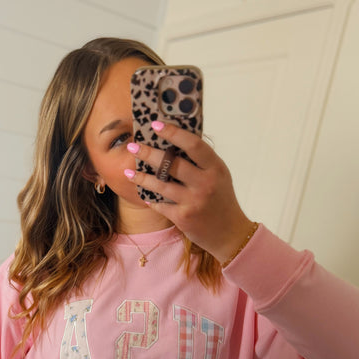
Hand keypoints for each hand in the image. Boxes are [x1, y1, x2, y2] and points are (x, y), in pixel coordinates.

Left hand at [124, 122, 255, 264]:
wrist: (230, 233)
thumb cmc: (222, 201)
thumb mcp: (218, 176)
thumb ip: (202, 162)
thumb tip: (175, 141)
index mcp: (215, 168)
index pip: (193, 144)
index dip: (173, 133)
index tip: (156, 125)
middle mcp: (205, 183)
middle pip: (172, 163)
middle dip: (148, 153)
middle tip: (132, 146)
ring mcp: (194, 201)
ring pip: (161, 185)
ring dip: (142, 177)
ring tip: (128, 171)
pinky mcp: (184, 218)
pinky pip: (160, 205)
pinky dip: (150, 199)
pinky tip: (143, 194)